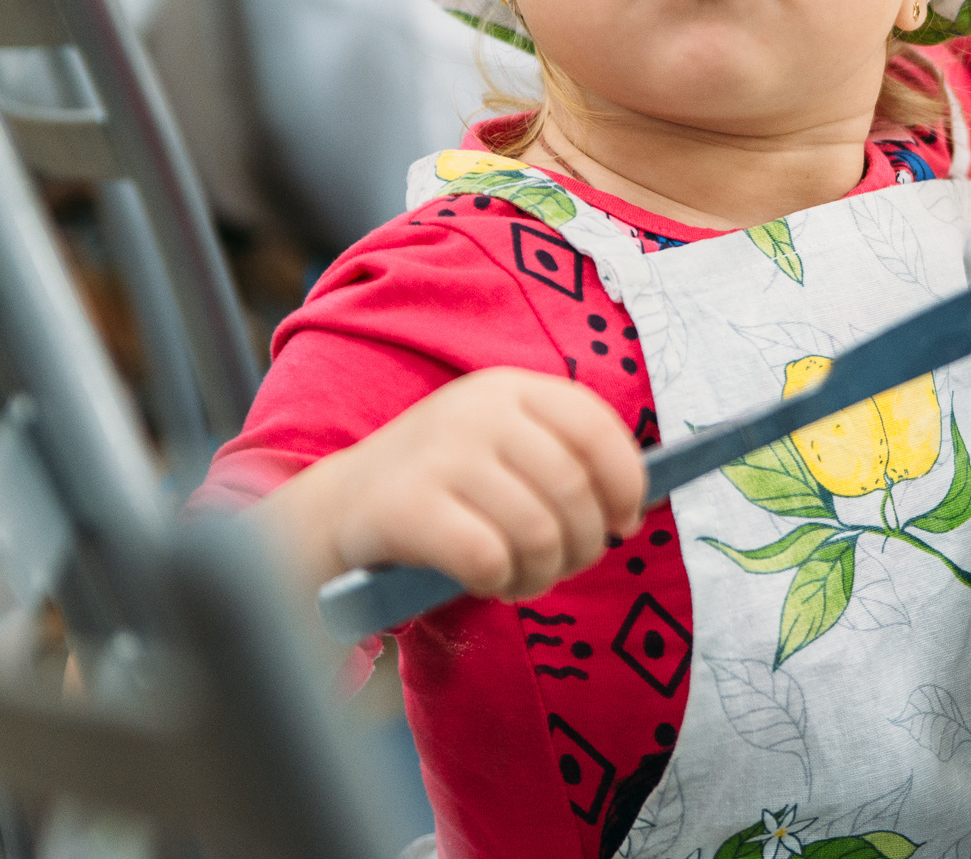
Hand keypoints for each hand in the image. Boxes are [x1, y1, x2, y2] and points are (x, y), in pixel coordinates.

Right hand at [262, 368, 645, 598]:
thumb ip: (561, 461)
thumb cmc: (443, 489)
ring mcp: (440, 455)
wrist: (336, 509)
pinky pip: (489, 558)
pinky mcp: (408, 507)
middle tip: (567, 565)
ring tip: (524, 579)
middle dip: (584, 542)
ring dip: (543, 572)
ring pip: (537, 531)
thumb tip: (634, 506)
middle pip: (572, 488)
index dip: (624, 480)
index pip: (594, 425)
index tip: (625, 521)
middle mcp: (477, 411)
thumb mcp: (501, 449)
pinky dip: (499, 582)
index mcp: (508, 388)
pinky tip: (486, 582)